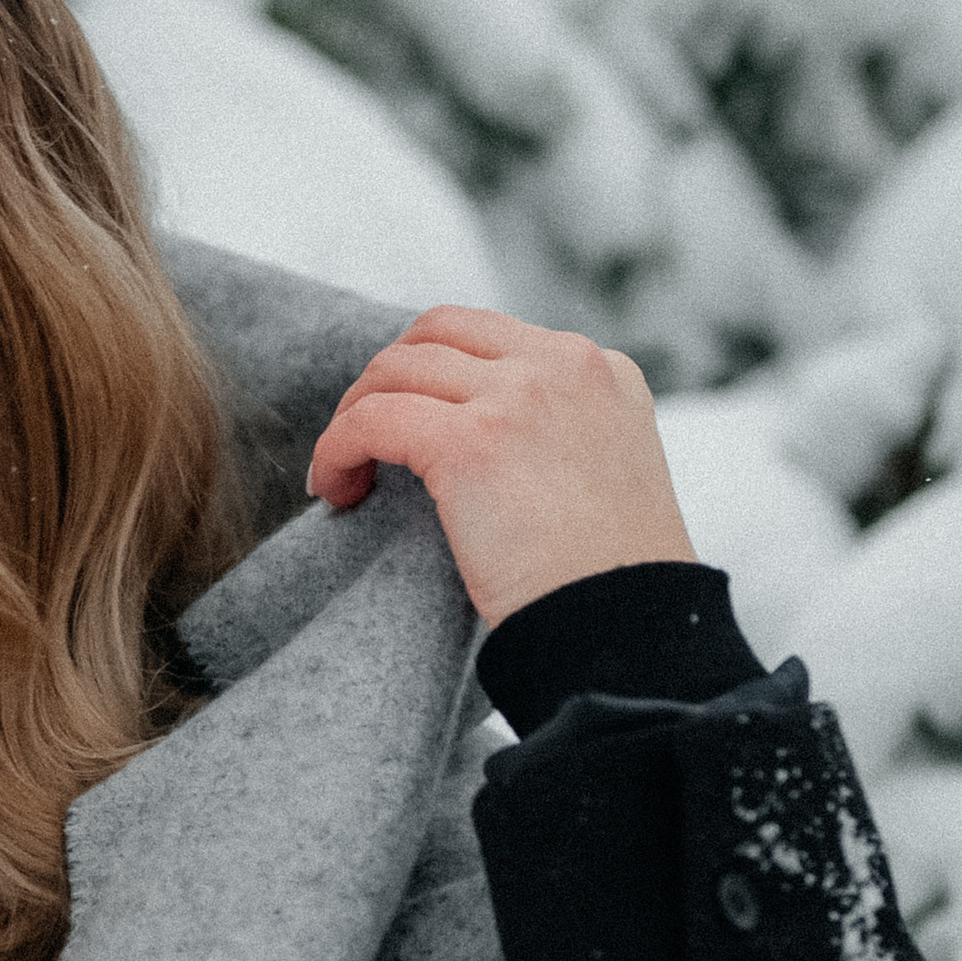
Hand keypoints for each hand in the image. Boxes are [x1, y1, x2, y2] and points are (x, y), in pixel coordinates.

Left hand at [305, 306, 695, 628]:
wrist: (627, 629)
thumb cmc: (611, 584)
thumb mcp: (607, 474)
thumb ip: (559, 433)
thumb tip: (478, 438)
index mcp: (603, 370)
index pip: (493, 337)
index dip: (436, 371)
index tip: (410, 417)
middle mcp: (564, 366)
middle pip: (438, 331)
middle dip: (388, 377)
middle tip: (365, 434)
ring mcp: (518, 396)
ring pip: (396, 369)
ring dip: (353, 414)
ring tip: (344, 470)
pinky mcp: (470, 442)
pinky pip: (371, 420)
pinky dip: (336, 449)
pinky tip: (334, 488)